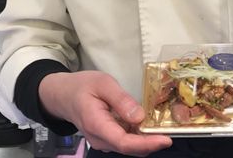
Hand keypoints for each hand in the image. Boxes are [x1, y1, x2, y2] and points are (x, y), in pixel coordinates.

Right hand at [39, 71, 171, 156]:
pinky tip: (146, 124)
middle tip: (169, 130)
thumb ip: (121, 100)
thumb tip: (140, 117)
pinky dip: (138, 136)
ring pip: (129, 147)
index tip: (166, 139)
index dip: (147, 144)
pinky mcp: (106, 139)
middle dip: (151, 142)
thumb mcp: (103, 83)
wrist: (63, 95)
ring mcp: (103, 141)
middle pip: (130, 148)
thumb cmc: (82, 86)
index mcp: (97, 125)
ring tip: (160, 126)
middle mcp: (100, 139)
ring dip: (146, 140)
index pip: (124, 143)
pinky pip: (125, 141)